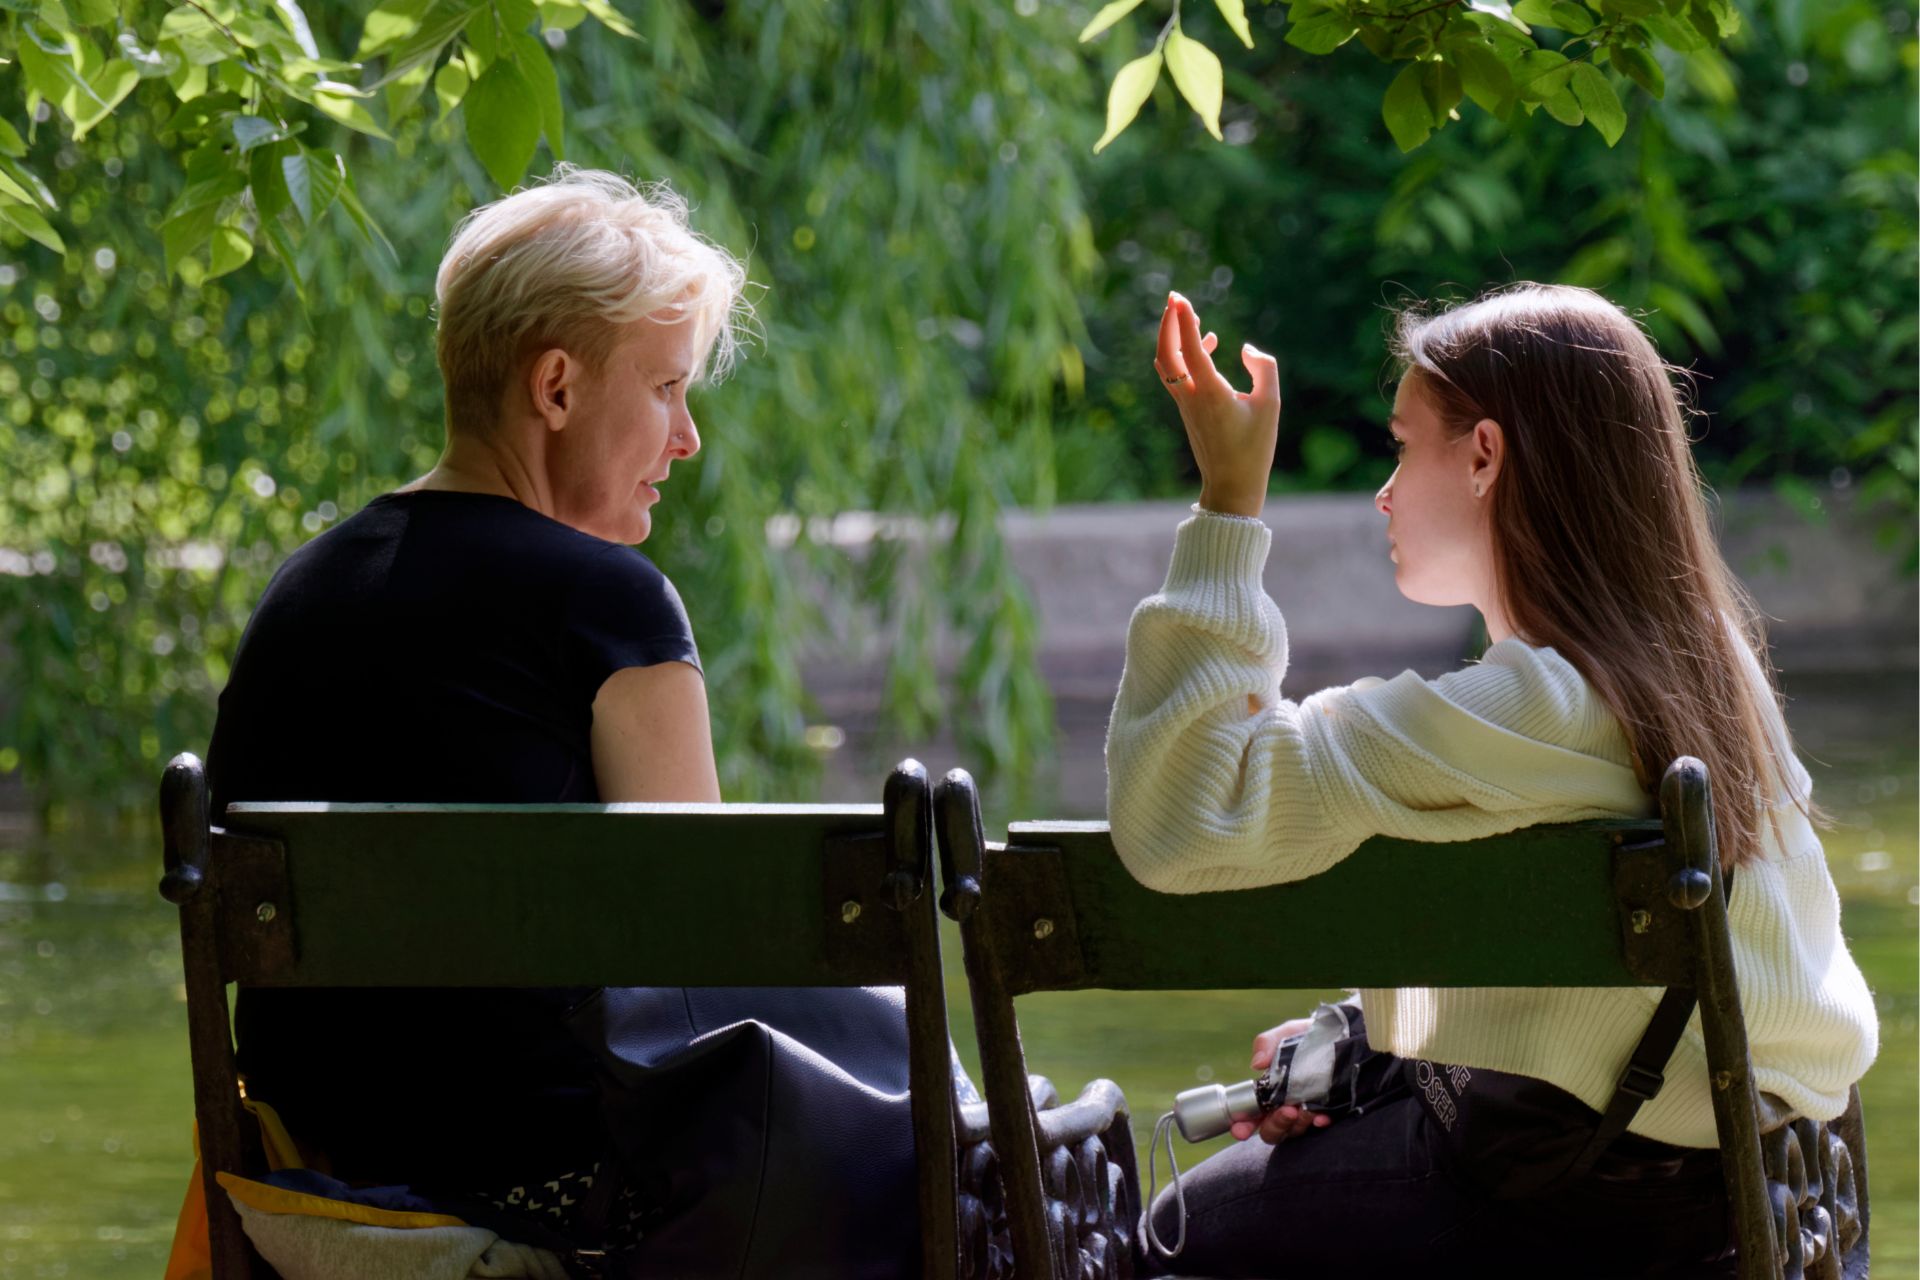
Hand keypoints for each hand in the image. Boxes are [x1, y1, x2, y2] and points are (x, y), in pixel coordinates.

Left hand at [1154, 291, 1280, 518]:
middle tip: (1174, 297)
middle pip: (1167, 353)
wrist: (1231, 485)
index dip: (1184, 321)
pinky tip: (1207, 344)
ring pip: (1167, 363)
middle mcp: (1191, 397)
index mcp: (1211, 394)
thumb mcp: (1271, 405)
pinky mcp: (1187, 410)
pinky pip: (1176, 374)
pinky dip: (1183, 353)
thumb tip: (1245, 348)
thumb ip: (1264, 369)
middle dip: (1168, 323)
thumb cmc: (1254, 448)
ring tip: (1185, 312)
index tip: (1180, 298)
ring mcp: (1185, 404)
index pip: (1189, 349)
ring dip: (1172, 336)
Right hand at [1229, 1017, 1333, 1143]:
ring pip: (1294, 1131)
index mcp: (1270, 1090)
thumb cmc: (1309, 1036)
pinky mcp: (1328, 1114)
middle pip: (1271, 1130)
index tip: (1240, 1129)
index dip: (1243, 1125)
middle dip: (1275, 1125)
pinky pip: (1319, 1127)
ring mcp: (1306, 1113)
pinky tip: (1322, 1116)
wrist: (1345, 1035)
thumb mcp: (1288, 1034)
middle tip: (1287, 1111)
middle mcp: (1285, 1106)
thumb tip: (1257, 1063)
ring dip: (1297, 1125)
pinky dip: (1318, 1123)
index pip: (1252, 1114)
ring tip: (1306, 1110)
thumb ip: (1268, 1043)